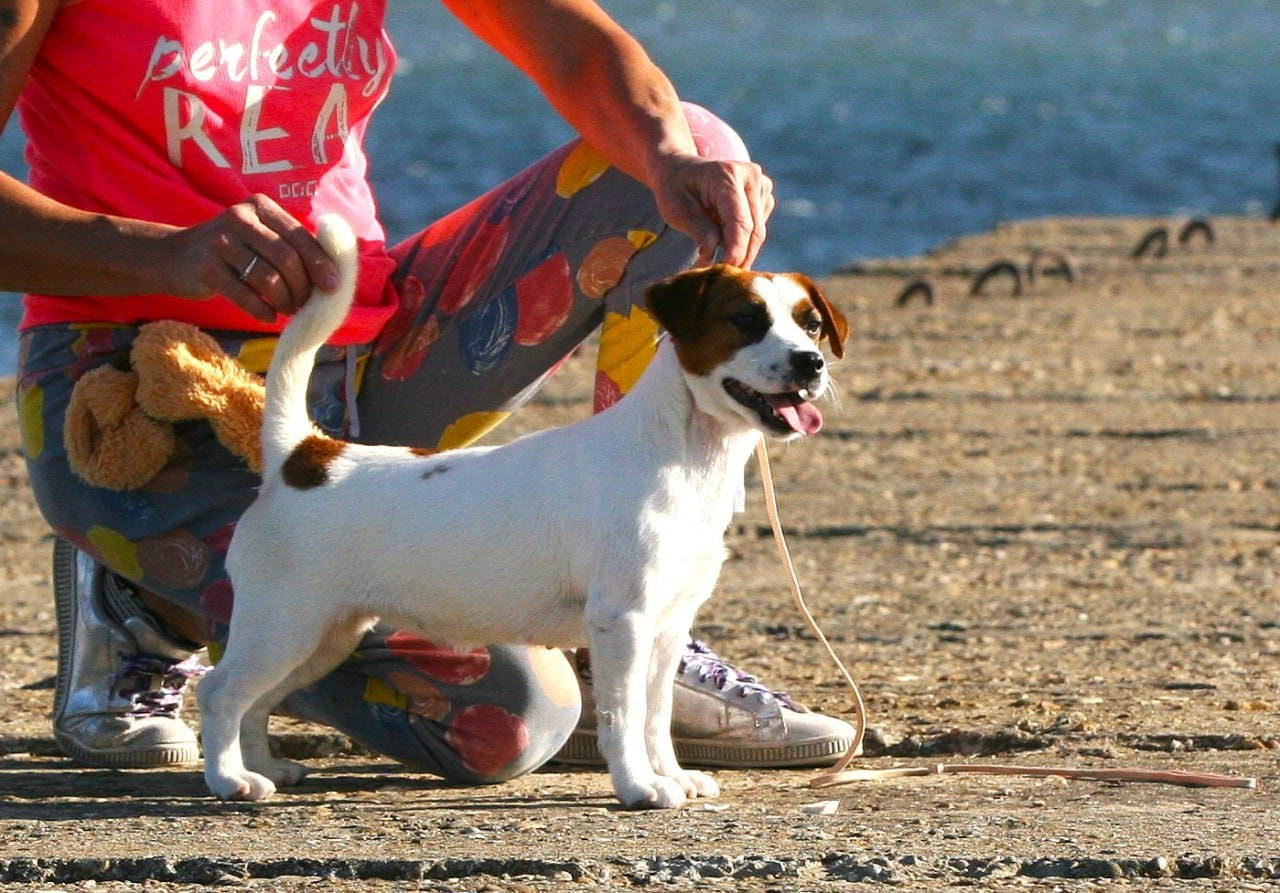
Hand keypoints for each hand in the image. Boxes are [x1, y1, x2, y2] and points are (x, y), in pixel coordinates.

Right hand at [163, 194, 341, 322]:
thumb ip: (292, 244)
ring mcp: (220, 242)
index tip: (334, 286)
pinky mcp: (206, 268)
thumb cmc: (231, 251)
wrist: (174, 257)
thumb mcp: (259, 236)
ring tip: (288, 310)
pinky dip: (263, 310)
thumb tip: (341, 264)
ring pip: (268, 277)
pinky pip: (245, 295)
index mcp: (260, 206)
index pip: (299, 235)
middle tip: (306, 304)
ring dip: (285, 300)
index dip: (320, 263)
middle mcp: (240, 217)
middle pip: (286, 257)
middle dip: (303, 286)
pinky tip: (269, 316)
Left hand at [649, 154, 773, 268]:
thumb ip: (698, 230)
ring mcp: (761, 184)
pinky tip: (724, 235)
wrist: (681, 169)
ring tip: (716, 254)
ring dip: (741, 249)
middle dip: (740, 256)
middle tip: (723, 280)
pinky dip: (744, 239)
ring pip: (758, 231)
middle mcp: (750, 175)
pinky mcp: (764, 195)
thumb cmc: (675, 189)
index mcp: (727, 175)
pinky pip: (758, 227)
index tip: (728, 271)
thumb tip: (711, 254)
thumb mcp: (676, 210)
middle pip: (754, 229)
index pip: (739, 221)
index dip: (736, 250)